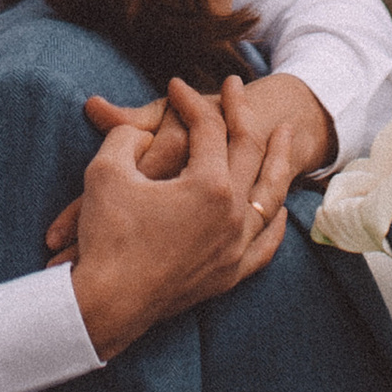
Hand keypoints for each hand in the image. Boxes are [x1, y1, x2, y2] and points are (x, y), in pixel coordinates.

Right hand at [45, 70, 334, 257]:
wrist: (106, 307)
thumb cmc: (106, 237)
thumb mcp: (106, 173)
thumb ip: (124, 134)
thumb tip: (137, 128)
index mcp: (209, 186)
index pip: (208, 129)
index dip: (190, 101)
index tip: (175, 84)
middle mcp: (234, 214)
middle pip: (249, 152)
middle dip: (242, 113)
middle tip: (234, 87)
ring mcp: (236, 247)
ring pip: (270, 197)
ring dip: (278, 160)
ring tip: (285, 134)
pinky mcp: (231, 275)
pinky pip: (266, 245)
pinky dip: (275, 222)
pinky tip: (279, 209)